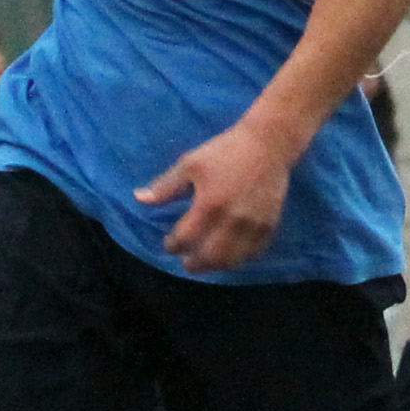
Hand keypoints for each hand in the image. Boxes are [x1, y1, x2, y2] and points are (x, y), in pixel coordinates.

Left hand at [137, 119, 292, 272]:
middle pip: (210, 257)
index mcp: (209, 205)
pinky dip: (240, 259)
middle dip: (195, 264)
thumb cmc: (225, 151)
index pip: (186, 238)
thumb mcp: (190, 164)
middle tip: (187, 263)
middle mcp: (232, 220)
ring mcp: (253, 225)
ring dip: (217, 266)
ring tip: (207, 262)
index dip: (174, 245)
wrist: (268, 144)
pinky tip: (231, 256)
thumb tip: (139, 199)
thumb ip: (166, 187)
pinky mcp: (270, 225)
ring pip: (233, 260)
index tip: (169, 244)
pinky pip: (254, 253)